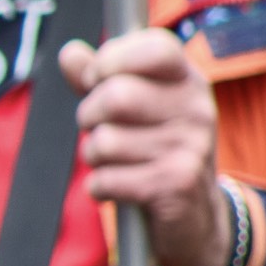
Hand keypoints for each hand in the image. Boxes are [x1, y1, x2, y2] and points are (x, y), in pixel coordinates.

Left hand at [61, 30, 227, 265]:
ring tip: (113, 162)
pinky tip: (119, 188)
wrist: (195, 217)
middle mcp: (196, 110)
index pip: (155, 47)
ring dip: (94, 156)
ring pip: (105, 141)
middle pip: (116, 96)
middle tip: (99, 129)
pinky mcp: (176, 186)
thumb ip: (99, 78)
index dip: (111, 60)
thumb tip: (69, 52)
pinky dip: (99, 187)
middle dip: (89, 116)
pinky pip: (106, 179)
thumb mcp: (132, 108)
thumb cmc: (153, 150)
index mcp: (188, 80)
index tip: (97, 78)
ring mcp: (191, 148)